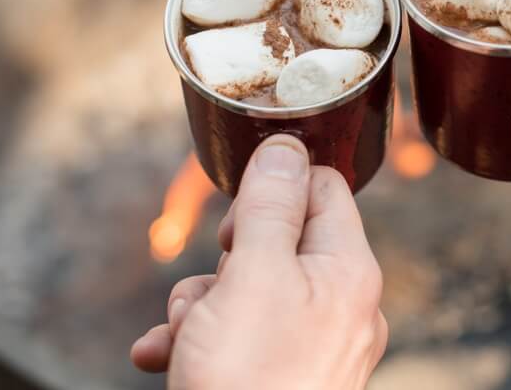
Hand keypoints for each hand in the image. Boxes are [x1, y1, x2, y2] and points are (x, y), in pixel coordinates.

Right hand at [130, 135, 386, 388]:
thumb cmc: (250, 378)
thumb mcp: (255, 275)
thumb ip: (271, 205)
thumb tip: (287, 143)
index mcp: (348, 270)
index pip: (322, 189)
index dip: (273, 193)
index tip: (236, 226)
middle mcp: (343, 305)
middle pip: (278, 243)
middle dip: (222, 263)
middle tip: (207, 293)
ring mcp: (318, 345)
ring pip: (251, 293)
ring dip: (201, 307)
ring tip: (184, 340)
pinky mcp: (288, 376)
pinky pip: (244, 338)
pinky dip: (203, 342)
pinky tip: (162, 359)